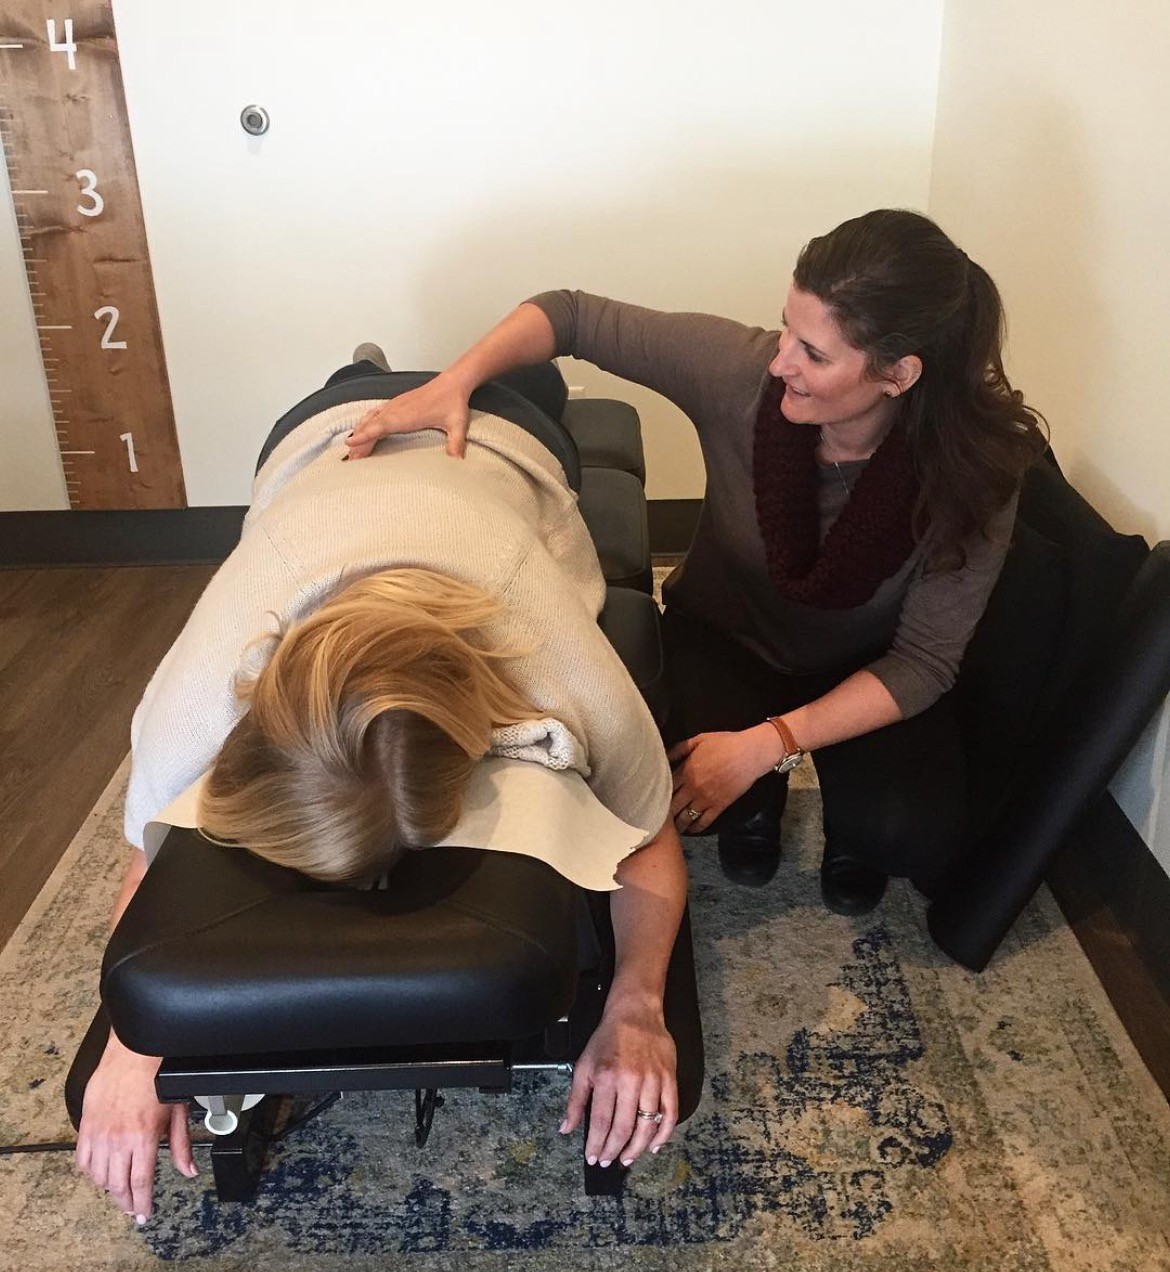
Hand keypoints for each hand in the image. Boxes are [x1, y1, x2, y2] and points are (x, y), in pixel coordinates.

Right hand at [74, 1034, 196, 1222]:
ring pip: (98, 1176)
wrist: (134, 1051)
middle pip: (118, 1185)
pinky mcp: (86, 1124)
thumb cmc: (158, 1074)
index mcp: (143, 1137)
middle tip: (133, 1208)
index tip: (144, 1214)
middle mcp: (118, 1139)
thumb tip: (189, 1169)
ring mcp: (99, 1133)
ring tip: (119, 1191)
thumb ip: (181, 1144)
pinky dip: (90, 1170)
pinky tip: (99, 1171)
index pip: (141, 1183)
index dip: (142, 1204)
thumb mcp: (178, 1110)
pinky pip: (82, 1158)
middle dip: (126, 1202)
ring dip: (108, 1188)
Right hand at [345, 373, 470, 459]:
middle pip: (371, 426)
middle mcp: (397, 409)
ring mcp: (395, 405)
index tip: (350, 444)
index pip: (381, 426)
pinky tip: (361, 429)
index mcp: (407, 416)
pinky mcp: (397, 403)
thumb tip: (458, 463)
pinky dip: (366, 423)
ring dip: (360, 433)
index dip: (365, 436)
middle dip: (359, 443)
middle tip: (350, 460)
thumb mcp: (458, 425)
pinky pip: (376, 413)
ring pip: (371, 419)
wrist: (452, 382)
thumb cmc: (453, 402)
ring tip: (352, 450)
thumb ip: (456, 443)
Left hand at [560, 996, 676, 1167]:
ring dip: (637, 1148)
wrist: (635, 1012)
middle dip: (613, 1150)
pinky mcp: (669, 1078)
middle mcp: (631, 1081)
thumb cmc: (608, 1038)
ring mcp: (653, 1080)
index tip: (593, 1158)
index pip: (600, 1122)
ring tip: (627, 1158)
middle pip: (623, 1128)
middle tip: (608, 1161)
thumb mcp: (583, 1065)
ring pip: (647, 1125)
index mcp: (606, 1077)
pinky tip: (654, 1145)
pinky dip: (664, 1134)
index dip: (596, 1145)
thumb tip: (566, 1128)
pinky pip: (670, 1113)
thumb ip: (575, 1100)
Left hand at [668, 728, 768, 832]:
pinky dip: (695, 828)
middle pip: (672, 805)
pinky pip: (704, 821)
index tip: (653, 800)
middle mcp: (692, 787)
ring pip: (686, 817)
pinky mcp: (719, 806)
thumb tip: (664, 756)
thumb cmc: (724, 743)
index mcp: (685, 771)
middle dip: (664, 813)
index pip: (665, 787)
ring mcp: (705, 799)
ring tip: (671, 830)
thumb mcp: (698, 739)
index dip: (658, 795)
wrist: (749, 753)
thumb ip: (679, 748)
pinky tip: (690, 830)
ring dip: (677, 824)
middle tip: (658, 819)